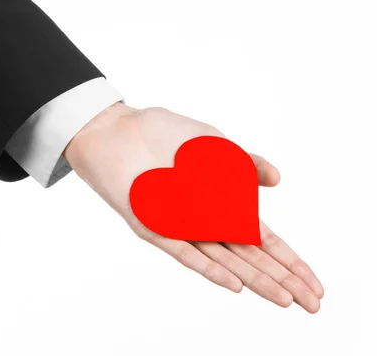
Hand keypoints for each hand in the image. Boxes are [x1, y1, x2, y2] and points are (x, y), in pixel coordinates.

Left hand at [63, 102, 323, 312]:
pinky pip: (185, 252)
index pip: (262, 238)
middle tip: (314, 303)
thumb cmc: (162, 134)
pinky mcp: (155, 227)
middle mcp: (204, 220)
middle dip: (282, 278)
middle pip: (249, 256)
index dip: (289, 260)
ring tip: (285, 299)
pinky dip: (210, 267)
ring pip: (224, 260)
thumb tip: (277, 180)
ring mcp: (181, 226)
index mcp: (222, 202)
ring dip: (254, 279)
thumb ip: (244, 163)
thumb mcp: (212, 144)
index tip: (315, 282)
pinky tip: (234, 282)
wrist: (117, 129)